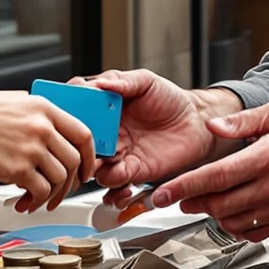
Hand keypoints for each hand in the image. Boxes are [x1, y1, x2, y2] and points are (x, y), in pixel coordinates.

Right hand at [0, 90, 93, 212]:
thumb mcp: (14, 102)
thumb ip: (38, 116)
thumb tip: (54, 134)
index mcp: (44, 108)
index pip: (83, 134)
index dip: (89, 156)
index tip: (85, 168)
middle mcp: (41, 127)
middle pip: (74, 161)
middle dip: (72, 182)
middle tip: (64, 190)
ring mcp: (30, 148)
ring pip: (60, 179)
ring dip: (53, 195)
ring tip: (40, 200)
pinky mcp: (16, 169)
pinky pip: (40, 192)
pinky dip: (36, 202)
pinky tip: (26, 202)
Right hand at [82, 69, 230, 197]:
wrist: (196, 123)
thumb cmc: (171, 100)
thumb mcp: (146, 81)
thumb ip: (122, 81)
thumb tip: (98, 84)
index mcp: (105, 110)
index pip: (79, 114)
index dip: (72, 116)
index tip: (75, 116)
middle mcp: (108, 134)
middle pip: (82, 145)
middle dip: (80, 148)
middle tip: (89, 144)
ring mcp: (119, 154)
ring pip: (94, 168)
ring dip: (96, 169)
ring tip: (106, 163)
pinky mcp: (133, 172)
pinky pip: (115, 184)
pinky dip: (114, 187)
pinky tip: (123, 179)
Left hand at [151, 101, 268, 240]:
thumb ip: (241, 122)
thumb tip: (212, 128)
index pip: (215, 177)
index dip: (183, 187)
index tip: (163, 194)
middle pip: (219, 204)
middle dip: (192, 203)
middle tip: (178, 198)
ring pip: (233, 221)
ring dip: (213, 215)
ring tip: (206, 202)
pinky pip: (254, 232)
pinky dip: (237, 226)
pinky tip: (232, 213)